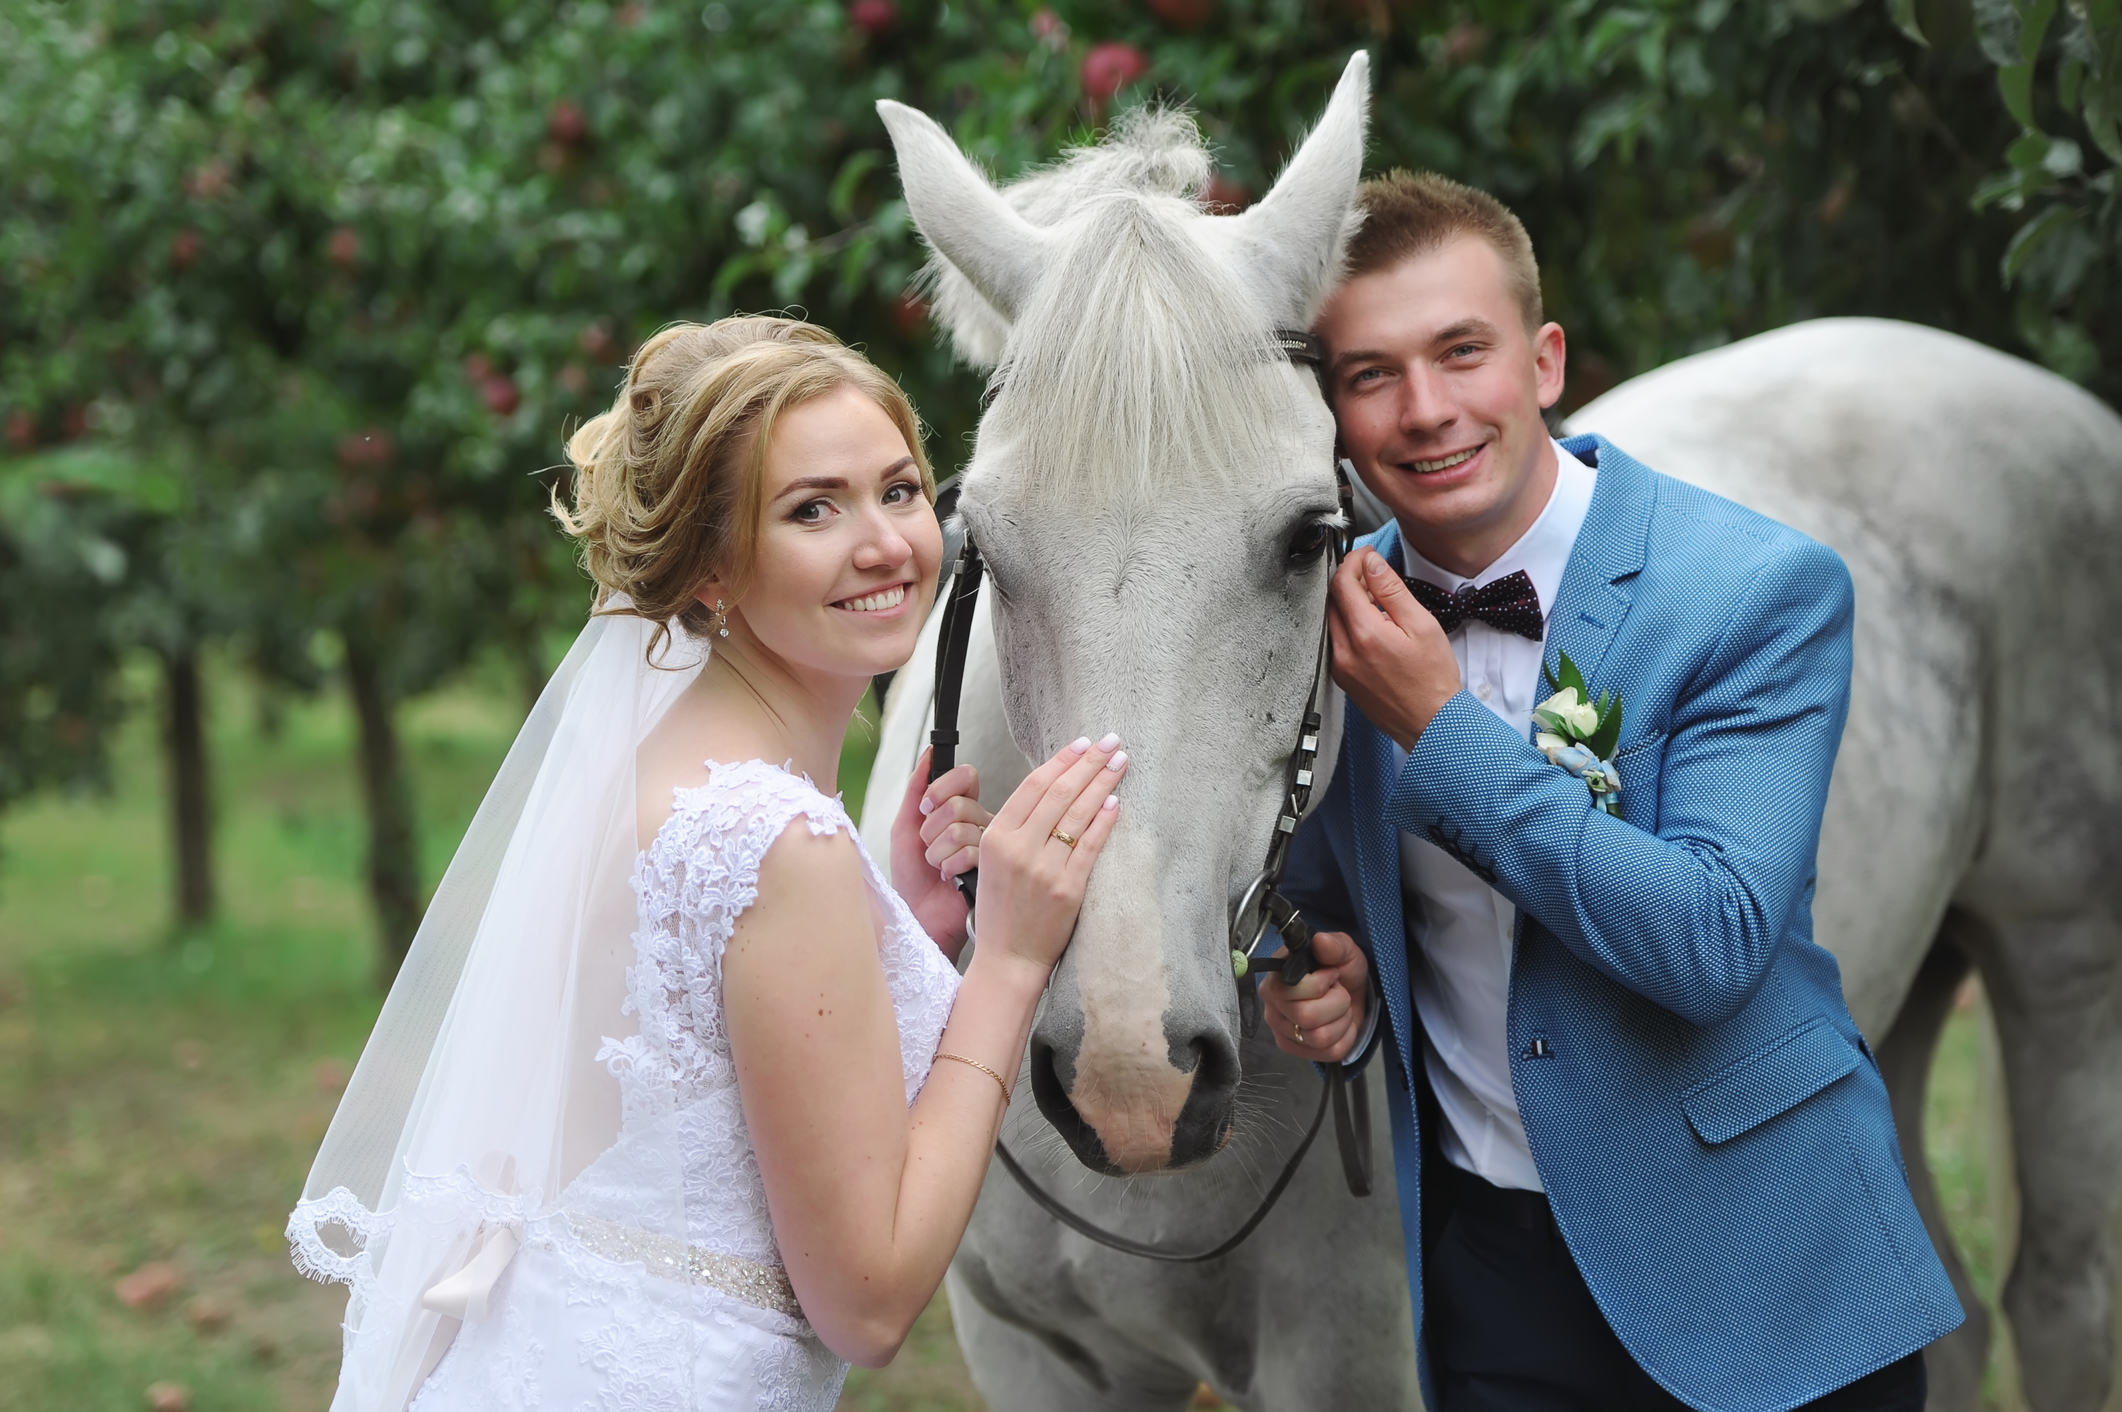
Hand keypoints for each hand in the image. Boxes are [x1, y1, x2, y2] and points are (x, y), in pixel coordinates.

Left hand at [890, 748, 991, 959]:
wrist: (917, 915)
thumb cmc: (912, 876)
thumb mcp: (905, 827)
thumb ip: (916, 789)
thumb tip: (929, 753)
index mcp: (962, 809)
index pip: (967, 777)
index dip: (944, 788)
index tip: (925, 806)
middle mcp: (980, 823)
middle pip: (961, 804)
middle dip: (932, 828)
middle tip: (928, 847)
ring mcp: (990, 845)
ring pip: (962, 828)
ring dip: (937, 851)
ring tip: (937, 866)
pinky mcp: (994, 867)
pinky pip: (971, 851)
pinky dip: (949, 865)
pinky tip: (949, 877)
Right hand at [970, 733, 1127, 979]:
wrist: (1009, 957)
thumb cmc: (1002, 909)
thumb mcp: (992, 862)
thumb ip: (1016, 828)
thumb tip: (1054, 790)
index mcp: (995, 838)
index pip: (1032, 787)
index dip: (1060, 761)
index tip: (1082, 744)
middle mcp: (1018, 849)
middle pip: (1059, 794)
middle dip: (1088, 762)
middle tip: (1111, 742)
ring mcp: (1043, 869)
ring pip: (1077, 814)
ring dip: (1102, 783)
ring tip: (1120, 762)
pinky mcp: (1067, 889)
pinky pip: (1090, 846)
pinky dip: (1104, 821)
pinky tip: (1116, 801)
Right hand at [1258, 930, 1369, 1062]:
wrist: (1351, 994)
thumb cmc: (1342, 970)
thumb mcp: (1345, 951)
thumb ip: (1334, 945)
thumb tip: (1321, 941)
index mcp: (1276, 977)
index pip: (1287, 991)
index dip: (1318, 985)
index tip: (1330, 974)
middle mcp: (1272, 1005)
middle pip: (1306, 1017)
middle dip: (1336, 1003)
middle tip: (1337, 992)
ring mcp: (1281, 1030)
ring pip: (1319, 1037)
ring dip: (1341, 1021)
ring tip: (1339, 1008)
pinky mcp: (1295, 1049)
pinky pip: (1327, 1053)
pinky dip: (1343, 1038)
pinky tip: (1338, 1025)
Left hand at [1327, 547, 1461, 748]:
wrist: (1431, 722)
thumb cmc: (1433, 679)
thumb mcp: (1422, 626)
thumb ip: (1393, 591)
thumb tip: (1373, 564)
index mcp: (1365, 634)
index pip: (1343, 582)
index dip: (1353, 561)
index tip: (1367, 555)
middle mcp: (1345, 651)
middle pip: (1333, 599)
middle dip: (1350, 579)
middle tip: (1374, 575)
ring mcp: (1340, 666)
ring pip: (1332, 619)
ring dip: (1349, 602)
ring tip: (1377, 600)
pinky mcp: (1342, 677)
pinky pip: (1337, 640)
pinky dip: (1349, 624)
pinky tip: (1372, 626)